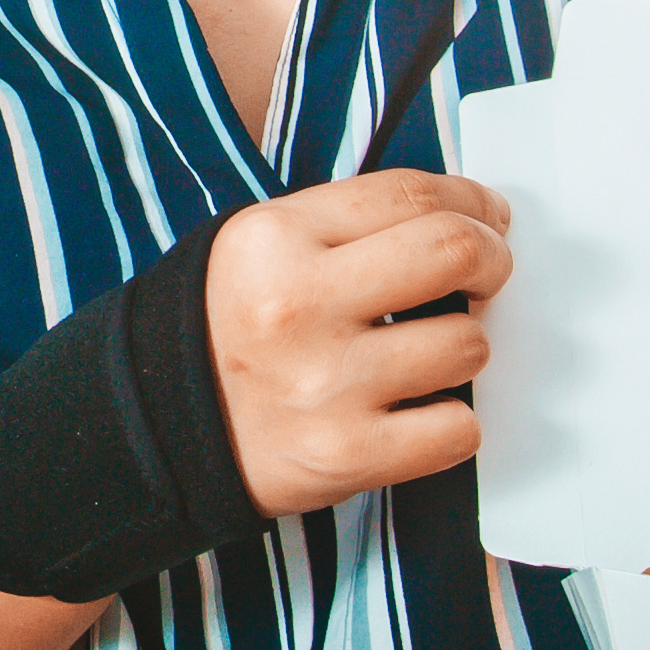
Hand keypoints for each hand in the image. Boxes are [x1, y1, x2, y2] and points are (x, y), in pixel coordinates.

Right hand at [209, 168, 513, 516]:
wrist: (157, 430)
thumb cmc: (228, 330)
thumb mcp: (261, 249)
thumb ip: (351, 225)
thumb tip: (466, 217)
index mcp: (276, 240)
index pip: (410, 196)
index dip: (471, 201)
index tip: (487, 216)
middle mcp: (299, 306)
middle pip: (454, 254)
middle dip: (491, 259)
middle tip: (485, 274)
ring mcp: (325, 384)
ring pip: (467, 345)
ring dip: (462, 349)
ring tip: (424, 355)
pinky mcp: (346, 454)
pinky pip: (457, 429)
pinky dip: (451, 423)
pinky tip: (418, 411)